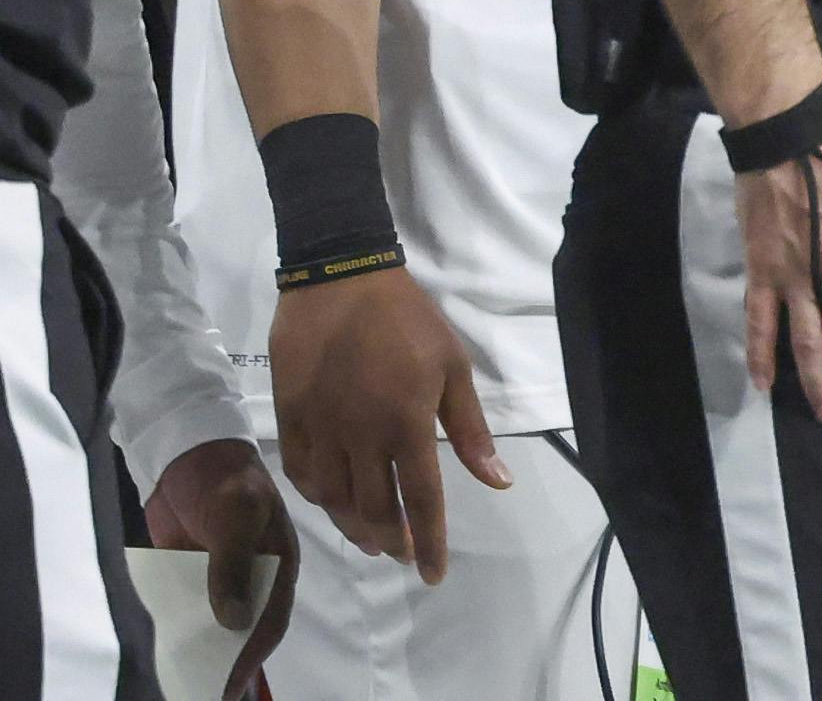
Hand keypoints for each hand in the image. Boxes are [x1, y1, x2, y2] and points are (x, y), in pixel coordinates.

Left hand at [144, 438, 298, 698]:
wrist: (184, 450)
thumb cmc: (224, 478)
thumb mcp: (236, 514)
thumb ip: (232, 564)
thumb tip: (231, 621)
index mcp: (277, 562)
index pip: (271, 618)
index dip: (254, 653)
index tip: (233, 683)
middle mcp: (251, 575)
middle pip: (243, 628)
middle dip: (227, 659)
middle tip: (206, 689)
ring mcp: (218, 576)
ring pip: (213, 622)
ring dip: (200, 648)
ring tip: (183, 679)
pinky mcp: (187, 573)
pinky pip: (183, 609)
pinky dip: (175, 629)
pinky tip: (162, 652)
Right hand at [270, 266, 507, 583]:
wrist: (340, 281)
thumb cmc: (409, 321)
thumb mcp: (454, 368)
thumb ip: (470, 431)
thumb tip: (498, 481)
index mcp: (407, 424)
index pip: (421, 499)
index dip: (430, 541)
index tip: (433, 574)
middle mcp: (360, 436)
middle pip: (373, 508)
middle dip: (393, 541)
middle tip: (405, 554)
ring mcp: (320, 429)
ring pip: (333, 499)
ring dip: (354, 527)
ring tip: (374, 539)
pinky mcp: (290, 419)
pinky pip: (300, 473)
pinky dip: (317, 497)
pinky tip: (332, 502)